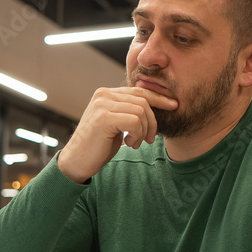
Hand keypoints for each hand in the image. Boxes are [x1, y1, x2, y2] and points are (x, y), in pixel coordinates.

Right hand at [57, 87, 176, 182]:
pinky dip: (137, 134)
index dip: (158, 98)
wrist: (78, 161)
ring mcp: (102, 104)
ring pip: (141, 111)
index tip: (173, 105)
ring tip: (135, 143)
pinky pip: (135, 121)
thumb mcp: (116, 123)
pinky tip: (129, 143)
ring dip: (144, 131)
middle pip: (143, 100)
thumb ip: (128, 111)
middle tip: (148, 140)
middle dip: (152, 121)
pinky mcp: (103, 118)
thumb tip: (154, 105)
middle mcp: (103, 94)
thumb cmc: (99, 145)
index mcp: (106, 93)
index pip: (139, 91)